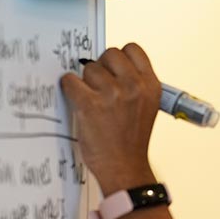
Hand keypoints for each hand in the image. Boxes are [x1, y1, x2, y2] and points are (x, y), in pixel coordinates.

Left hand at [60, 44, 162, 194]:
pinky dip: (69, 88)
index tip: (113, 70)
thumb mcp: (146, 108)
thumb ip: (134, 85)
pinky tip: (75, 99)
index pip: (132, 50)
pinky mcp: (90, 105)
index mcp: (150, 85)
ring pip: (89, 68)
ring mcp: (112, 94)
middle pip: (109, 54)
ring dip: (86, 81)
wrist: (125, 169)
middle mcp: (133, 86)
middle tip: (99, 88)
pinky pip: (71, 81)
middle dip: (102, 68)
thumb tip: (109, 69)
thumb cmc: (132, 143)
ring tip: (92, 101)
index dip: (119, 58)